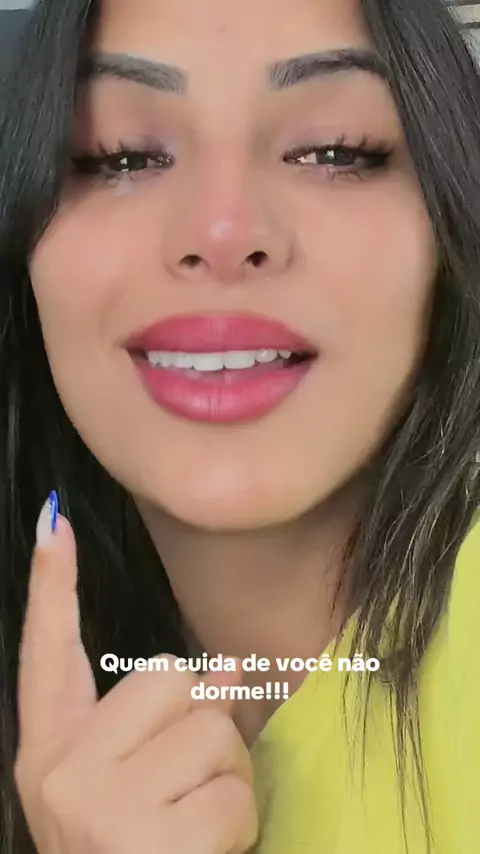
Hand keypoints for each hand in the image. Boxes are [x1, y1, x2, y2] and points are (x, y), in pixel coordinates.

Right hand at [14, 506, 257, 852]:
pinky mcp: (142, 839)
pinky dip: (238, 821)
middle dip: (203, 723)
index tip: (55, 522)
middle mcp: (60, 771)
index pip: (48, 650)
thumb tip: (230, 663)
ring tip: (193, 826)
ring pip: (213, 728)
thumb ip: (171, 718)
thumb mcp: (140, 784)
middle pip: (171, 677)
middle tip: (184, 789)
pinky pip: (232, 790)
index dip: (53, 584)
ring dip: (227, 779)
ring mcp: (95, 806)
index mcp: (52, 753)